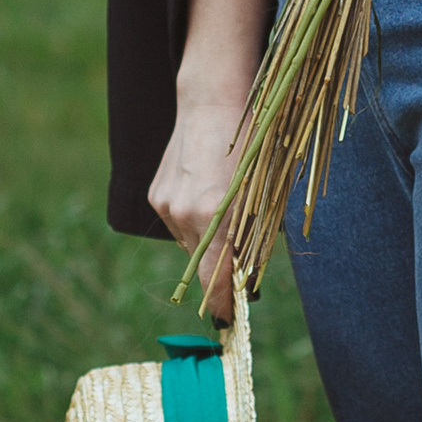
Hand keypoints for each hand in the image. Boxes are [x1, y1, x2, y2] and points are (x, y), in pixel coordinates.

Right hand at [149, 86, 250, 321]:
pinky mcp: (156, 194)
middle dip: (221, 268)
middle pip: (203, 265)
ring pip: (190, 244)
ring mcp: (166, 204)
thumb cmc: (254, 143)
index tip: (228, 322)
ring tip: (226, 211)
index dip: (222, 305)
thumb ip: (255, 236)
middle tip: (241, 262)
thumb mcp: (264, 192)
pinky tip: (207, 196)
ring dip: (208, 241)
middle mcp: (185, 215)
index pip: (215, 281)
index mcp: (216, 216)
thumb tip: (249, 273)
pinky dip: (194, 221)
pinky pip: (178, 223)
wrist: (213, 99)